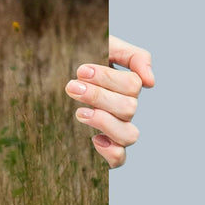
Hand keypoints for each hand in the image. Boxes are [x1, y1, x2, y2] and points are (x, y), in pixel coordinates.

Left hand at [65, 34, 153, 168]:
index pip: (132, 85)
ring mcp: (117, 128)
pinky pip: (119, 159)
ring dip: (104, 122)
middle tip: (72, 87)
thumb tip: (150, 82)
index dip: (108, 79)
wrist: (54, 71)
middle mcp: (126, 108)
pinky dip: (111, 151)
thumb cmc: (81, 55)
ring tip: (79, 112)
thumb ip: (133, 56)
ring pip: (129, 135)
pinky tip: (94, 139)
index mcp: (127, 85)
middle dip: (98, 97)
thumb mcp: (106, 45)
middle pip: (129, 108)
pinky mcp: (105, 146)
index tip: (81, 71)